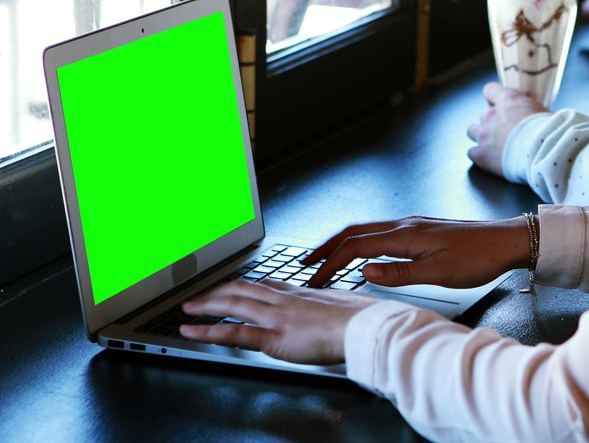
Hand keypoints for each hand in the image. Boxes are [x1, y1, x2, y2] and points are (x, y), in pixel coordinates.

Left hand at [179, 280, 376, 364]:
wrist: (365, 326)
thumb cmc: (364, 319)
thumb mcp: (348, 306)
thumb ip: (336, 309)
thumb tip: (346, 311)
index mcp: (302, 294)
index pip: (267, 285)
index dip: (246, 285)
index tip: (234, 287)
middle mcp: (285, 301)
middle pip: (243, 290)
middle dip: (218, 292)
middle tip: (200, 296)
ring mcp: (277, 317)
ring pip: (233, 305)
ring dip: (207, 306)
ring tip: (188, 310)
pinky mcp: (273, 337)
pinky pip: (235, 333)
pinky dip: (209, 332)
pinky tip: (192, 333)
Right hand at [302, 216, 531, 288]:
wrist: (507, 241)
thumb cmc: (479, 258)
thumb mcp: (439, 274)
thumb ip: (400, 274)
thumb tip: (364, 272)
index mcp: (406, 235)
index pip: (355, 247)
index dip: (330, 264)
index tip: (314, 279)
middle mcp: (405, 225)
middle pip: (354, 232)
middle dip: (326, 247)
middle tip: (306, 264)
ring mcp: (413, 224)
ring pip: (367, 229)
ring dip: (342, 243)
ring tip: (327, 258)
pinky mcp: (422, 229)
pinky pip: (381, 232)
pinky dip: (362, 241)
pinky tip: (363, 253)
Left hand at [467, 83, 547, 176]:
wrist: (544, 153)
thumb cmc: (549, 132)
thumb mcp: (542, 111)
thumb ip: (529, 109)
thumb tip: (531, 112)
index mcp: (508, 101)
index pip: (490, 90)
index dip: (493, 98)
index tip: (498, 104)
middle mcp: (492, 115)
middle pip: (483, 115)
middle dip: (491, 122)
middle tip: (503, 131)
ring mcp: (484, 135)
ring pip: (472, 130)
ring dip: (481, 136)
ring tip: (493, 145)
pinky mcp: (481, 155)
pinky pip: (471, 152)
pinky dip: (479, 155)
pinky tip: (489, 159)